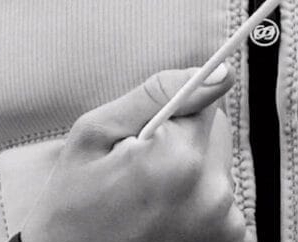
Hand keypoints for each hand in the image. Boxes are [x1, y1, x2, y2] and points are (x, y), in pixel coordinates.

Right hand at [16, 64, 244, 241]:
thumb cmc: (74, 202)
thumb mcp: (97, 132)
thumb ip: (158, 93)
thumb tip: (220, 72)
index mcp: (182, 158)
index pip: (207, 101)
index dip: (173, 114)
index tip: (148, 137)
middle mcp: (213, 194)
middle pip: (215, 134)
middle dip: (185, 141)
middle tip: (142, 169)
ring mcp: (223, 227)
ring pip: (218, 166)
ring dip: (191, 174)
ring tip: (148, 200)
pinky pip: (222, 200)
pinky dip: (197, 203)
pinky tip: (163, 217)